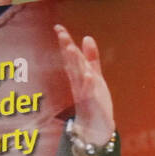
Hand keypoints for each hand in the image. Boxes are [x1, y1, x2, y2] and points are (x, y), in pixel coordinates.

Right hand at [54, 24, 115, 150]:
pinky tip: (88, 75)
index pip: (71, 55)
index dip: (65, 41)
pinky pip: (88, 93)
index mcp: (78, 75)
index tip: (58, 27)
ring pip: (77, 76)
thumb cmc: (94, 101)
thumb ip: (91, 58)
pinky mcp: (91, 103)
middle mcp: (78, 82)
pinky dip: (88, 84)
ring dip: (74, 63)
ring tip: (71, 48)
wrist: (95, 128)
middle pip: (72, 63)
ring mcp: (83, 93)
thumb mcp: (94, 75)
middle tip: (60, 33)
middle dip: (66, 48)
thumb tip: (87, 37)